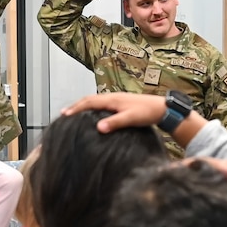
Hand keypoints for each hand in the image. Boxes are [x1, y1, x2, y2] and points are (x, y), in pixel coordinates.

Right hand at [62, 92, 180, 133]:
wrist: (161, 108)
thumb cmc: (147, 113)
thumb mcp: (130, 119)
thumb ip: (115, 123)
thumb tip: (98, 128)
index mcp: (112, 99)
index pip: (89, 102)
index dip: (76, 108)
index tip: (65, 114)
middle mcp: (112, 97)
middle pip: (89, 99)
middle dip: (76, 106)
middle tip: (64, 113)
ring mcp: (116, 100)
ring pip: (95, 101)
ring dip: (83, 106)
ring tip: (74, 113)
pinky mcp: (120, 104)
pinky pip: (101, 104)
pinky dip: (92, 108)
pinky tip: (92, 115)